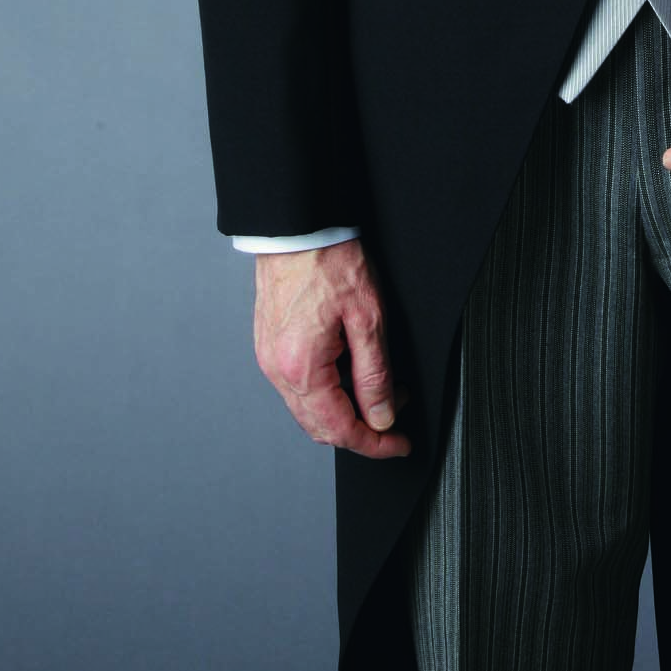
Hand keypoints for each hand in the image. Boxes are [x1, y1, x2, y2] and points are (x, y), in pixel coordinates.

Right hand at [253, 239, 412, 457]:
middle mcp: (277, 370)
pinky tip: (352, 369)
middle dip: (363, 428)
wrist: (297, 226)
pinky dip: (328, 391)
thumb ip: (374, 375)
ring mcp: (269, 358)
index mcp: (301, 369)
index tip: (400, 444)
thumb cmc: (330, 260)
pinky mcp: (270, 345)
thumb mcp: (368, 317)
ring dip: (346, 409)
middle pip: (321, 427)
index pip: (340, 430)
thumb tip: (382, 418)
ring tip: (382, 384)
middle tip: (397, 409)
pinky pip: (299, 386)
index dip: (375, 445)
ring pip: (309, 409)